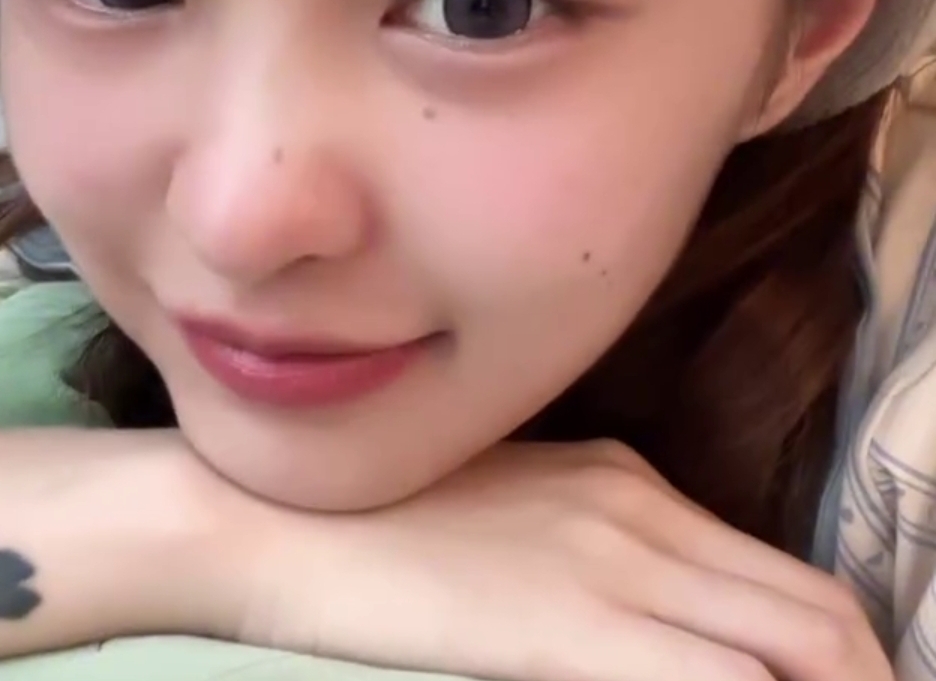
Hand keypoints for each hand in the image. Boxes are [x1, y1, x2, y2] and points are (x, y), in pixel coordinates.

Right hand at [237, 440, 890, 680]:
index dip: (845, 655)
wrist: (278, 518)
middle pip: (815, 615)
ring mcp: (610, 565)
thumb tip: (660, 615)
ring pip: (788, 650)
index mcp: (628, 481)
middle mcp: (640, 511)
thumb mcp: (512, 510)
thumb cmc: (380, 518)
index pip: (785, 579)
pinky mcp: (569, 629)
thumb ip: (597, 547)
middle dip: (864, 680)